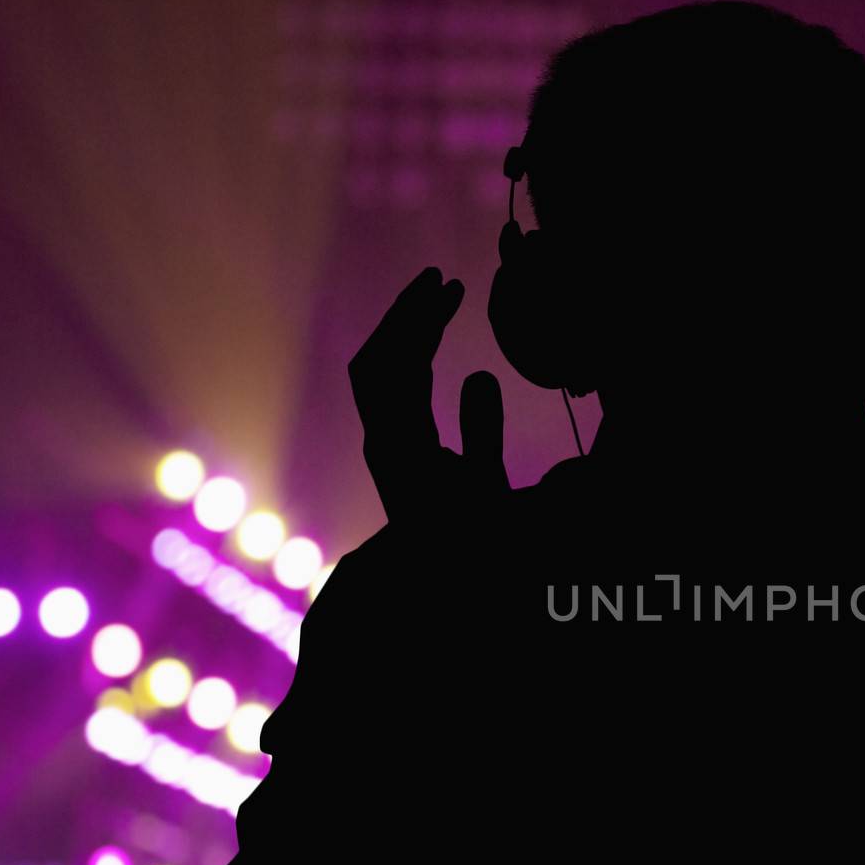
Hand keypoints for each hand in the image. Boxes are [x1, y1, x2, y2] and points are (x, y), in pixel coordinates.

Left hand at [348, 267, 510, 529]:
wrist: (445, 583)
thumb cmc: (475, 541)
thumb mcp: (489, 488)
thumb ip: (483, 432)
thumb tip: (478, 373)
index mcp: (401, 446)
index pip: (396, 366)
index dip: (419, 321)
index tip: (450, 287)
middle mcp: (382, 440)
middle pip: (376, 360)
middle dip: (406, 316)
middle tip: (441, 281)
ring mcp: (383, 444)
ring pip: (379, 373)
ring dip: (404, 334)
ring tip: (439, 299)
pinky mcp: (393, 449)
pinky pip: (390, 391)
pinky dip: (409, 357)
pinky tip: (432, 342)